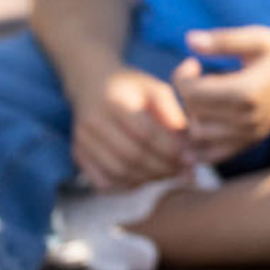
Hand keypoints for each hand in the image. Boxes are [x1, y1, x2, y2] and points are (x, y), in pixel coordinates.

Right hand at [69, 64, 194, 192]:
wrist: (92, 84)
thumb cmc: (131, 87)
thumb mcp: (156, 90)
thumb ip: (174, 115)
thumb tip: (191, 147)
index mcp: (114, 101)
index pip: (146, 133)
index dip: (171, 149)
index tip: (191, 158)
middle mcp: (93, 123)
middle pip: (131, 156)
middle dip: (162, 167)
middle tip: (183, 170)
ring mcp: (82, 141)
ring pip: (118, 172)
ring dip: (148, 178)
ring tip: (168, 173)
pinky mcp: (78, 155)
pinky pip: (104, 182)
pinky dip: (127, 185)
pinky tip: (145, 178)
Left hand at [172, 24, 269, 162]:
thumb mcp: (256, 38)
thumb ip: (222, 41)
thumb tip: (189, 40)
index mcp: (247, 92)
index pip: (193, 93)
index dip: (182, 76)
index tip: (193, 62)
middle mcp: (248, 119)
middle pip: (194, 114)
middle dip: (186, 94)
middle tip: (197, 76)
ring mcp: (251, 134)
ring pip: (200, 136)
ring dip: (192, 117)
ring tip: (202, 97)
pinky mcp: (252, 142)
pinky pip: (215, 155)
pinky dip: (200, 146)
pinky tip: (199, 126)